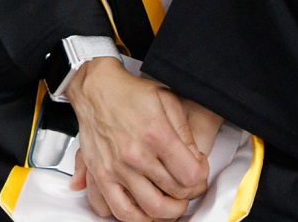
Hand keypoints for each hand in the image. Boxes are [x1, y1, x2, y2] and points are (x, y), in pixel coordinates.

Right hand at [65, 57, 209, 221]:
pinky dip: (134, 217)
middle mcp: (135, 155)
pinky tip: (144, 210)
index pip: (189, 175)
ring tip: (170, 203)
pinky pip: (118, 210)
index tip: (198, 170)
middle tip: (188, 187)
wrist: (96, 89)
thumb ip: (184, 133)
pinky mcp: (100, 176)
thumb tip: (194, 159)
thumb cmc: (129, 93)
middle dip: (188, 194)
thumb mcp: (167, 101)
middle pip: (173, 194)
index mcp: (156, 135)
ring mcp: (116, 168)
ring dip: (166, 213)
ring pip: (148, 210)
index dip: (201, 176)